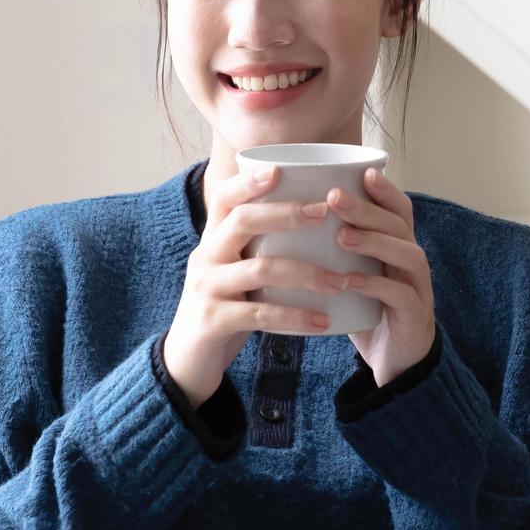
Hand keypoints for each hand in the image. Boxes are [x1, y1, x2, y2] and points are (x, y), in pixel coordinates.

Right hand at [162, 165, 352, 407]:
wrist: (189, 360)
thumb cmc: (227, 308)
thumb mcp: (237, 271)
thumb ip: (261, 248)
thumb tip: (318, 221)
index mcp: (213, 240)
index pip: (223, 197)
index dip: (249, 181)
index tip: (281, 169)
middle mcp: (205, 257)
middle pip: (242, 221)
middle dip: (286, 213)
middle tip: (326, 211)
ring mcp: (206, 288)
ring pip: (259, 269)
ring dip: (306, 273)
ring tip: (341, 280)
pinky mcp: (212, 321)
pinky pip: (259, 314)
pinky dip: (295, 316)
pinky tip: (324, 321)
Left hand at [327, 167, 435, 386]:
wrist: (397, 363)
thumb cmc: (369, 312)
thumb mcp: (353, 276)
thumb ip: (334, 252)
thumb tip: (285, 225)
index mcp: (399, 247)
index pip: (399, 209)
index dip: (385, 189)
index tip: (361, 172)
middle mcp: (412, 261)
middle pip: (400, 224)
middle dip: (368, 208)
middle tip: (334, 197)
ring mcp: (418, 287)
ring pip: (407, 254)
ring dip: (374, 241)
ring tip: (341, 236)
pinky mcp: (415, 316)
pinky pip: (400, 295)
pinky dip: (376, 285)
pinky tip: (350, 281)